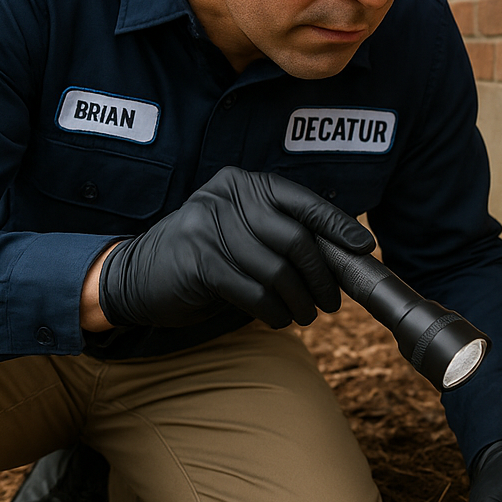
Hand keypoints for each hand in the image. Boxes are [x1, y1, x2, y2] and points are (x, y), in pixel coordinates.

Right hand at [97, 166, 373, 328]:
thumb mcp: (242, 230)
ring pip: (277, 270)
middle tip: (331, 301)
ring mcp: (209, 227)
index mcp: (244, 183)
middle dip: (322, 276)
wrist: (138, 275)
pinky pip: (253, 291)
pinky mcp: (198, 261)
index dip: (338, 226)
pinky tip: (278, 318)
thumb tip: (342, 253)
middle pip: (295, 239)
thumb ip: (281, 232)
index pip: (303, 201)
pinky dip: (273, 311)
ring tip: (305, 315)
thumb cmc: (205, 255)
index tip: (364, 248)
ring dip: (299, 301)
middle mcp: (227, 197)